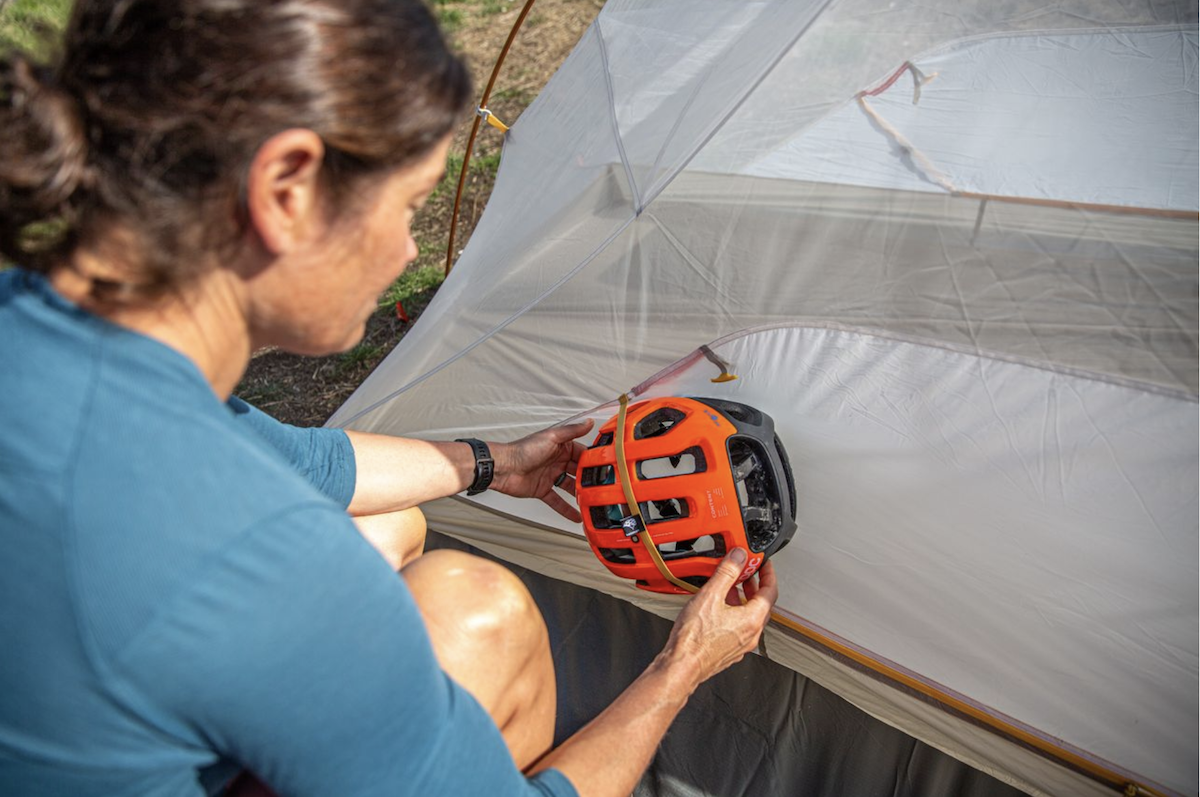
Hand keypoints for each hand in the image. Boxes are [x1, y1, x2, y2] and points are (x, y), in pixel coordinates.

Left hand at [491, 419, 593, 521]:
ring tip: (593, 501)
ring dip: (580, 494)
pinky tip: (576, 515)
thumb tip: (589, 422)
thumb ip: (572, 431)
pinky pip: (557, 500)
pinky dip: (566, 509)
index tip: (606, 467)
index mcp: (560, 447)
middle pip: (577, 471)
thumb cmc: (523, 450)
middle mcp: (556, 461)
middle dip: (589, 478)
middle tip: (602, 486)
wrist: (503, 468)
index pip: (581, 453)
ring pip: (569, 486)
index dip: (592, 460)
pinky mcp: (542, 489)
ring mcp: (550, 476)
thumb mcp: (552, 437)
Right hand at [659, 549, 777, 684]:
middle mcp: (751, 634)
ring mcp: (741, 644)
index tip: (764, 564)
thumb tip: (739, 557)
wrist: (681, 666)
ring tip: (729, 586)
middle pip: (761, 605)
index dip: (769, 574)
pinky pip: (738, 627)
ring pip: (749, 617)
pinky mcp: (730, 650)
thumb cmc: (694, 639)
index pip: (770, 592)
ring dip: (743, 599)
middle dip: (754, 586)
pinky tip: (719, 608)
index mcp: (752, 620)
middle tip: (746, 572)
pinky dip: (734, 613)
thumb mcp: (710, 596)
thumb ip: (727, 572)